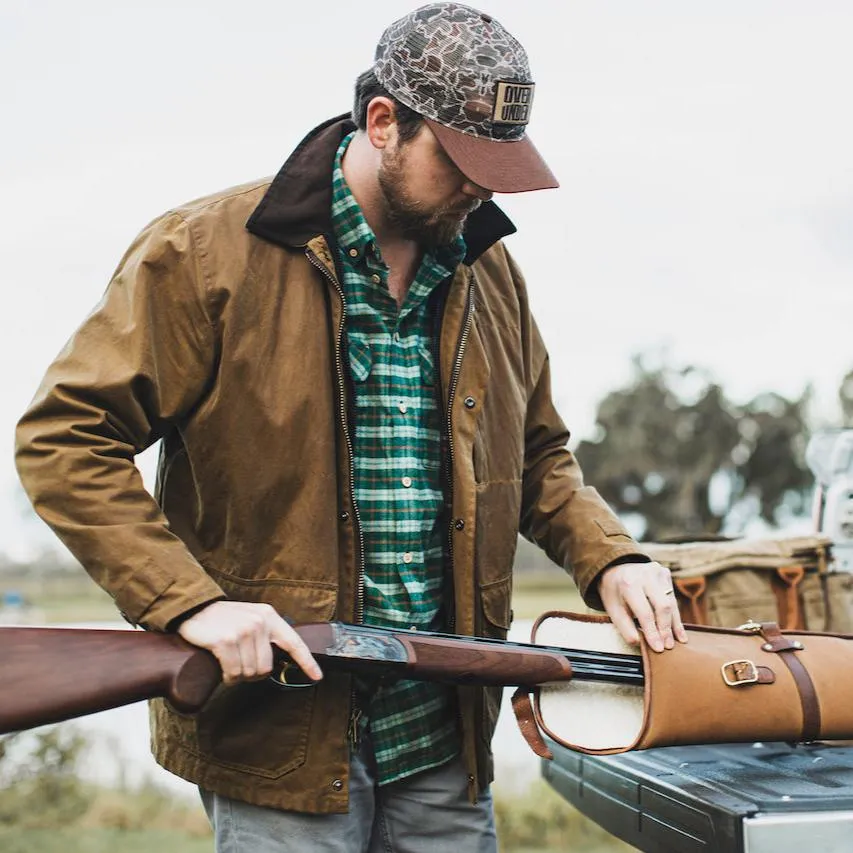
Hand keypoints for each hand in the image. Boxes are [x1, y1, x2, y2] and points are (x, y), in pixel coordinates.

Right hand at [177, 601, 322, 684]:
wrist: (194, 609)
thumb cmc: (224, 620)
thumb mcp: (251, 618)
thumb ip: (266, 634)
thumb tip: (278, 662)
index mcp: (269, 616)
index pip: (294, 643)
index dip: (307, 662)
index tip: (317, 676)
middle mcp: (259, 622)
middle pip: (266, 668)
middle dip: (252, 674)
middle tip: (240, 664)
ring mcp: (243, 631)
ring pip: (249, 673)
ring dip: (237, 675)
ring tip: (229, 662)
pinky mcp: (225, 641)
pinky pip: (233, 673)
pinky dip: (227, 676)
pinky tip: (222, 669)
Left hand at [598, 561, 687, 652]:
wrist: (615, 568)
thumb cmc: (614, 592)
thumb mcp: (612, 609)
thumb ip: (624, 626)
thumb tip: (638, 643)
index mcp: (628, 583)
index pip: (645, 612)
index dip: (652, 632)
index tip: (658, 648)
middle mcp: (645, 574)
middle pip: (663, 606)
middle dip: (666, 629)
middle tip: (668, 646)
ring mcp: (657, 571)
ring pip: (671, 602)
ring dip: (674, 624)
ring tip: (677, 641)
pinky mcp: (665, 573)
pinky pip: (672, 597)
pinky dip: (675, 615)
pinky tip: (679, 631)